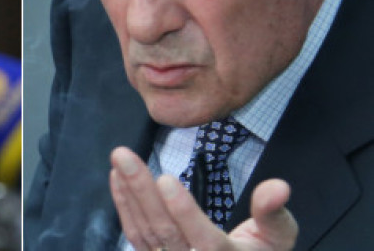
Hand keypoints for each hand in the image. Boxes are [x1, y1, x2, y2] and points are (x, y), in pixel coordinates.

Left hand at [110, 146, 296, 250]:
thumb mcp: (276, 237)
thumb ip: (273, 213)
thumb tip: (279, 186)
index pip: (204, 241)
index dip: (184, 212)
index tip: (167, 179)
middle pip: (165, 232)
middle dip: (141, 191)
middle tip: (122, 154)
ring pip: (145, 232)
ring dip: (128, 194)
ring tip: (119, 160)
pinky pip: (136, 236)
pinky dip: (124, 206)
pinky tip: (117, 178)